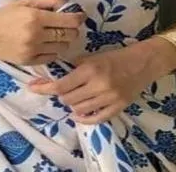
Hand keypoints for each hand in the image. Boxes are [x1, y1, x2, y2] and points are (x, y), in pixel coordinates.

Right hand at [0, 0, 85, 65]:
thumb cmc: (6, 15)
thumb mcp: (26, 2)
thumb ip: (48, 1)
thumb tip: (68, 3)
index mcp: (36, 17)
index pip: (68, 21)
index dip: (78, 18)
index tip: (80, 16)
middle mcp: (36, 35)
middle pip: (69, 35)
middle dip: (73, 30)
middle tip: (68, 26)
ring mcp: (33, 50)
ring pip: (62, 48)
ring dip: (64, 41)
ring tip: (56, 35)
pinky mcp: (29, 62)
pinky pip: (52, 57)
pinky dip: (54, 50)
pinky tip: (47, 44)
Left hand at [27, 39, 174, 124]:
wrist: (143, 62)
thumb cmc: (116, 55)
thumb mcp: (94, 55)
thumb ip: (76, 65)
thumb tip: (57, 73)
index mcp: (90, 69)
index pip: (62, 85)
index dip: (45, 87)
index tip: (33, 87)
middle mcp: (98, 85)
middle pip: (68, 99)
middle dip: (61, 95)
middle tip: (62, 88)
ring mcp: (108, 98)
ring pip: (79, 110)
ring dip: (72, 105)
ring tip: (73, 97)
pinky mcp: (118, 108)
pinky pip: (95, 119)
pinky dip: (84, 118)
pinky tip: (79, 114)